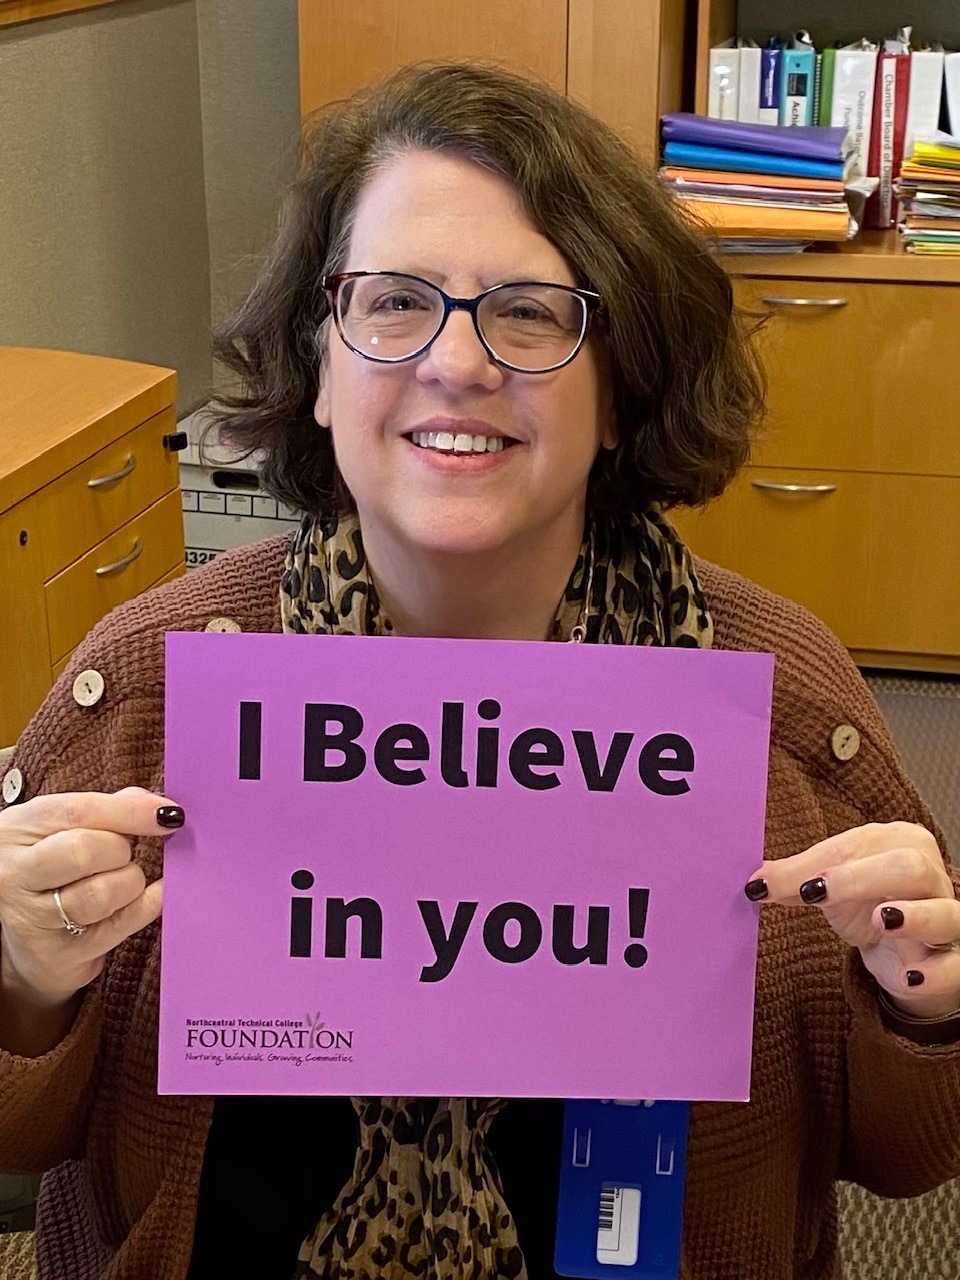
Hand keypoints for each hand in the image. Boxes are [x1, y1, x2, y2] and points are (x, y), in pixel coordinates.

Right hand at [0, 787, 181, 1007]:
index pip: (76, 811)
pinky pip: (121, 924)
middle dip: (121, 850)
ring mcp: (32, 919)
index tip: (167, 814)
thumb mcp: (61, 832)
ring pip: (103, 892)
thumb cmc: (51, 873)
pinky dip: (148, 905)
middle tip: (124, 855)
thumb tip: (157, 807)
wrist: (24, 942)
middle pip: (85, 850)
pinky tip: (153, 896)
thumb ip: (107, 811)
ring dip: (130, 881)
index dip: (129, 811)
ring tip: (124, 880)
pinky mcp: (59, 955)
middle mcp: (14, 874)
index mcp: (16, 830)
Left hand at [745, 822, 959, 1017]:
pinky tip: (908, 977)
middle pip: (906, 866)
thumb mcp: (830, 890)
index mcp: (897, 842)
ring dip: (914, 916)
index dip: (817, 863)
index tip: (776, 883)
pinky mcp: (957, 959)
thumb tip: (754, 882)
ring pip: (944, 911)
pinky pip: (958, 965)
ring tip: (881, 919)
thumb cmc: (870, 905)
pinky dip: (934, 973)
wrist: (908, 953)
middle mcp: (930, 874)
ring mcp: (950, 916)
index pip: (857, 846)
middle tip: (816, 892)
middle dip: (860, 877)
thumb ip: (794, 881)